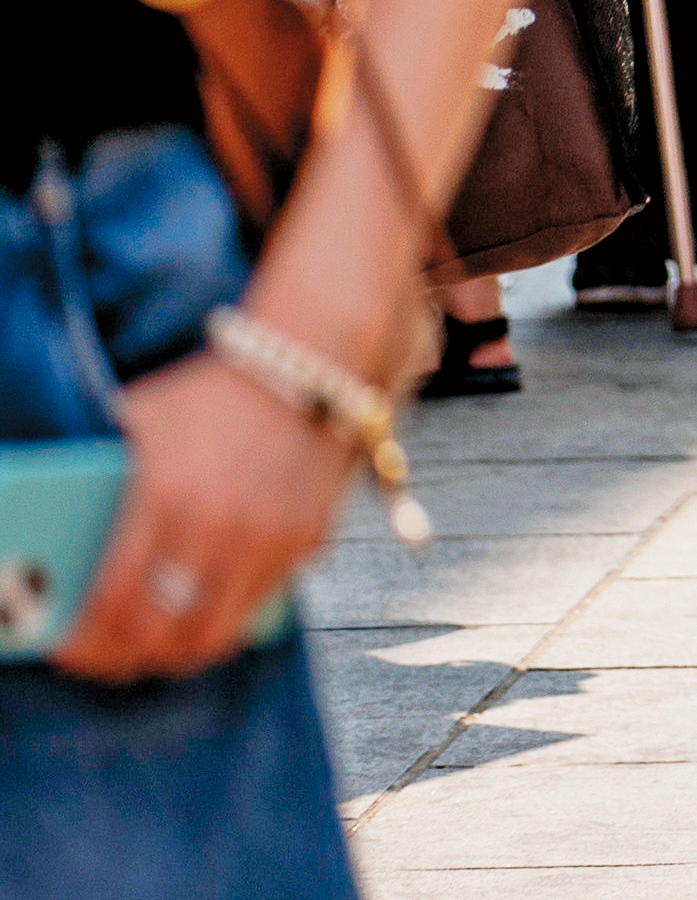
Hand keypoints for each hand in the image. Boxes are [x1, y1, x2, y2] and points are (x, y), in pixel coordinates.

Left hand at [49, 347, 353, 683]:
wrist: (311, 362)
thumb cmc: (212, 392)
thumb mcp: (141, 421)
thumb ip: (103, 477)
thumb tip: (60, 534)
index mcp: (165, 495)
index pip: (113, 602)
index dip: (85, 641)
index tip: (66, 650)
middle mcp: (218, 526)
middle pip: (160, 634)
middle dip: (123, 659)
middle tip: (106, 661)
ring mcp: (268, 538)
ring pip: (213, 636)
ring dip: (176, 655)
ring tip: (154, 653)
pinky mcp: (307, 541)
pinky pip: (259, 607)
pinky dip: (226, 623)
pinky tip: (205, 617)